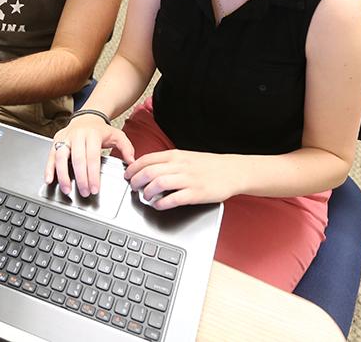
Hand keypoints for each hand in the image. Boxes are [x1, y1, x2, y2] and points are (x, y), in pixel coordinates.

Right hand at [44, 115, 135, 197]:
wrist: (87, 117)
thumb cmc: (101, 130)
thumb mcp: (117, 135)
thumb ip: (126, 148)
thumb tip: (132, 162)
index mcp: (92, 134)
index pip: (92, 157)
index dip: (93, 175)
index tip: (95, 188)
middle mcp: (77, 135)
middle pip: (77, 159)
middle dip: (81, 178)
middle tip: (84, 192)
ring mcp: (65, 138)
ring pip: (61, 157)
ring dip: (63, 175)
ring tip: (67, 190)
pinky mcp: (56, 141)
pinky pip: (50, 155)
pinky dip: (48, 168)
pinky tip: (49, 179)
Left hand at [124, 150, 241, 209]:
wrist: (232, 171)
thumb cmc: (208, 165)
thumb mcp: (185, 157)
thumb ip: (167, 162)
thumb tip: (146, 168)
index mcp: (175, 155)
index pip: (147, 159)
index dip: (133, 168)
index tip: (128, 175)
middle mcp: (180, 166)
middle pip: (149, 171)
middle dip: (135, 181)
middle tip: (133, 187)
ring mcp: (188, 180)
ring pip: (158, 184)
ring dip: (146, 192)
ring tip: (145, 197)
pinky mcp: (195, 194)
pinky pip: (173, 199)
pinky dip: (161, 203)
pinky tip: (158, 205)